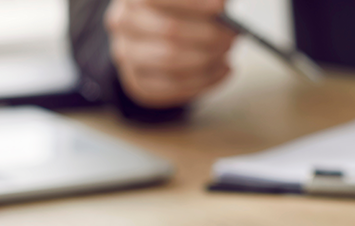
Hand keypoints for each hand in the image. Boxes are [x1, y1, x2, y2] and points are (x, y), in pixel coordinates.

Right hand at [104, 0, 236, 107]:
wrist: (154, 32)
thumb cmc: (179, 9)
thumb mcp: (190, 0)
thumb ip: (204, 1)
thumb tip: (221, 9)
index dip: (193, 5)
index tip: (220, 8)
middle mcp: (123, 22)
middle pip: (169, 31)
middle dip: (209, 35)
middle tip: (231, 35)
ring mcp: (127, 54)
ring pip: (171, 63)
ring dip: (208, 59)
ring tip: (225, 52)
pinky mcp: (138, 82)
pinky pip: (174, 87)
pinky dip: (206, 80)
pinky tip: (223, 69)